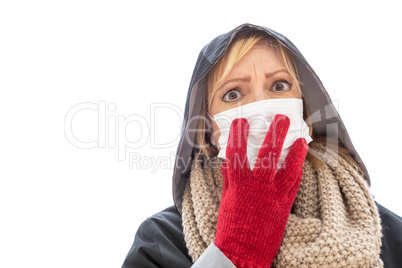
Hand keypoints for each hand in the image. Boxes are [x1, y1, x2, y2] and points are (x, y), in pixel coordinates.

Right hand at [215, 114, 307, 267]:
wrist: (243, 251)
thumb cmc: (231, 227)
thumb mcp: (226, 201)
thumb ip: (228, 180)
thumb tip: (227, 164)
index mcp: (238, 184)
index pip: (237, 153)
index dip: (238, 135)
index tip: (241, 121)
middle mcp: (257, 186)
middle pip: (267, 154)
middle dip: (275, 133)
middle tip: (281, 118)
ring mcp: (272, 195)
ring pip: (287, 167)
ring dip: (294, 151)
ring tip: (300, 138)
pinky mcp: (284, 205)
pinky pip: (293, 184)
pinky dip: (297, 171)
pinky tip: (301, 161)